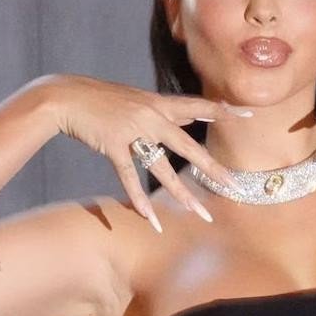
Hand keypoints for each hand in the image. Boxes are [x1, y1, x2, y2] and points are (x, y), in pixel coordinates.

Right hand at [36, 73, 247, 231]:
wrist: (66, 96)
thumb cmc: (102, 99)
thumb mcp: (137, 100)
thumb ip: (163, 111)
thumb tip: (187, 117)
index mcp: (159, 104)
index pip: (198, 106)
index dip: (224, 111)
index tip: (249, 117)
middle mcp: (151, 117)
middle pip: (189, 146)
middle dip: (212, 168)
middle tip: (235, 187)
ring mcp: (133, 131)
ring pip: (162, 168)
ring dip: (181, 193)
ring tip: (199, 213)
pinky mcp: (113, 146)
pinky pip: (129, 177)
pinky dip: (138, 200)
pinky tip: (149, 219)